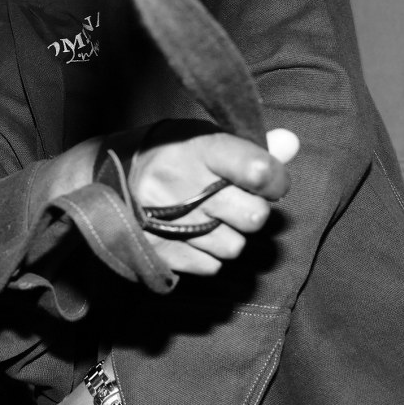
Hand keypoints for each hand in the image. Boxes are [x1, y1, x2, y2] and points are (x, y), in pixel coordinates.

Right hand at [129, 128, 298, 274]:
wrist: (114, 175)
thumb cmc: (175, 153)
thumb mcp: (208, 138)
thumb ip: (251, 147)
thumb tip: (289, 144)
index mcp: (198, 149)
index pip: (257, 170)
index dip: (276, 180)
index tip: (272, 182)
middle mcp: (183, 186)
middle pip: (253, 216)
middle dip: (253, 211)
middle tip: (236, 200)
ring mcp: (169, 223)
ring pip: (234, 246)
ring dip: (230, 234)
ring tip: (210, 217)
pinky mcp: (160, 251)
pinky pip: (211, 266)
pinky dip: (209, 254)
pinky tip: (194, 234)